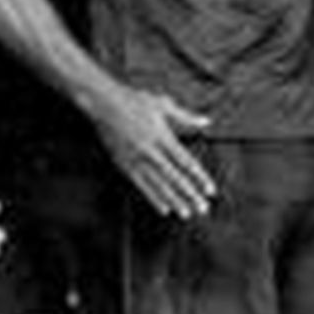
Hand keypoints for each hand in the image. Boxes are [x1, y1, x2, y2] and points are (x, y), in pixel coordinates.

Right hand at [93, 87, 214, 218]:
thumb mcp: (162, 103)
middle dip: (190, 194)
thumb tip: (206, 121)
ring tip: (186, 213)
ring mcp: (136, 160)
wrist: (103, 103)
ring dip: (174, 200)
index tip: (210, 190)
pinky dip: (153, 198)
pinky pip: (141, 185)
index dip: (199, 178)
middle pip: (175, 178)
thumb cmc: (133, 100)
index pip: (186, 162)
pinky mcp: (124, 165)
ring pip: (159, 185)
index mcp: (162, 136)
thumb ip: (185, 116)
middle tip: (203, 208)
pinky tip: (164, 209)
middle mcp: (150, 151)